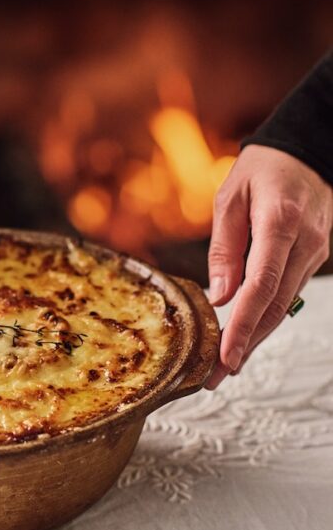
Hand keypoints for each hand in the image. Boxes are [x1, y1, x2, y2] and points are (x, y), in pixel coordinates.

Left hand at [205, 145, 331, 389]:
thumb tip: (221, 295)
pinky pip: (288, 292)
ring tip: (225, 365)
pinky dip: (267, 316)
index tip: (225, 356)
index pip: (262, 285)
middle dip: (246, 345)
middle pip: (276, 305)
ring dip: (257, 337)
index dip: (244, 325)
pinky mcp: (314, 257)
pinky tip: (246, 333)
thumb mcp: (229, 197)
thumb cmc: (261, 169)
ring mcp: (315, 252)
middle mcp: (305, 243)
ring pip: (285, 305)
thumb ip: (225, 247)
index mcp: (280, 223)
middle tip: (215, 377)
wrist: (304, 152)